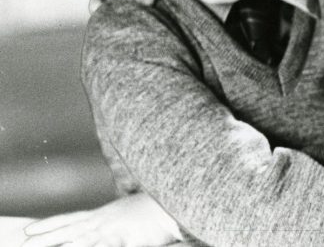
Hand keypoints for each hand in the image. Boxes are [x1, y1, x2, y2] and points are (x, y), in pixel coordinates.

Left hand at [22, 193, 180, 246]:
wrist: (176, 203)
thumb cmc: (155, 209)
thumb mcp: (127, 213)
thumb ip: (111, 220)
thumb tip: (99, 225)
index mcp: (104, 214)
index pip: (70, 219)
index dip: (50, 224)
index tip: (30, 230)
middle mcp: (105, 222)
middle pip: (70, 231)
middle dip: (46, 238)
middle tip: (25, 244)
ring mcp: (115, 231)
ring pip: (83, 242)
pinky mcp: (128, 241)